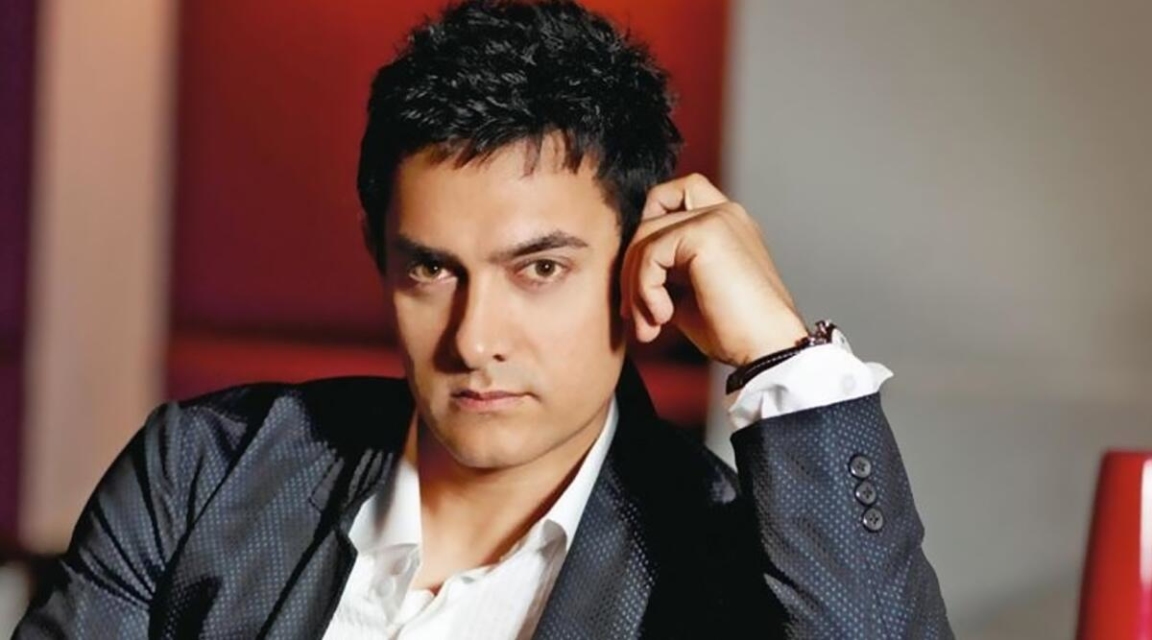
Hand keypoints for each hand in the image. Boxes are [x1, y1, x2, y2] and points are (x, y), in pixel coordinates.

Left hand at [619, 174, 807, 366]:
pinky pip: (651, 253)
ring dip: (635, 285)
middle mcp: (724, 212)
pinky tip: (663, 317)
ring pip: (645, 235)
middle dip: (632, 267)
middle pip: (650, 216)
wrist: (766, 349)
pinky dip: (645, 289)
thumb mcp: (689, 295)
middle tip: (635, 314)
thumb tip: (627, 276)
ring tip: (648, 324)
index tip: (643, 279)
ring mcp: (716, 217)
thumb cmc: (735, 331)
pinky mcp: (706, 233)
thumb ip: (664, 273)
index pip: (673, 196)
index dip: (648, 227)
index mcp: (725, 222)